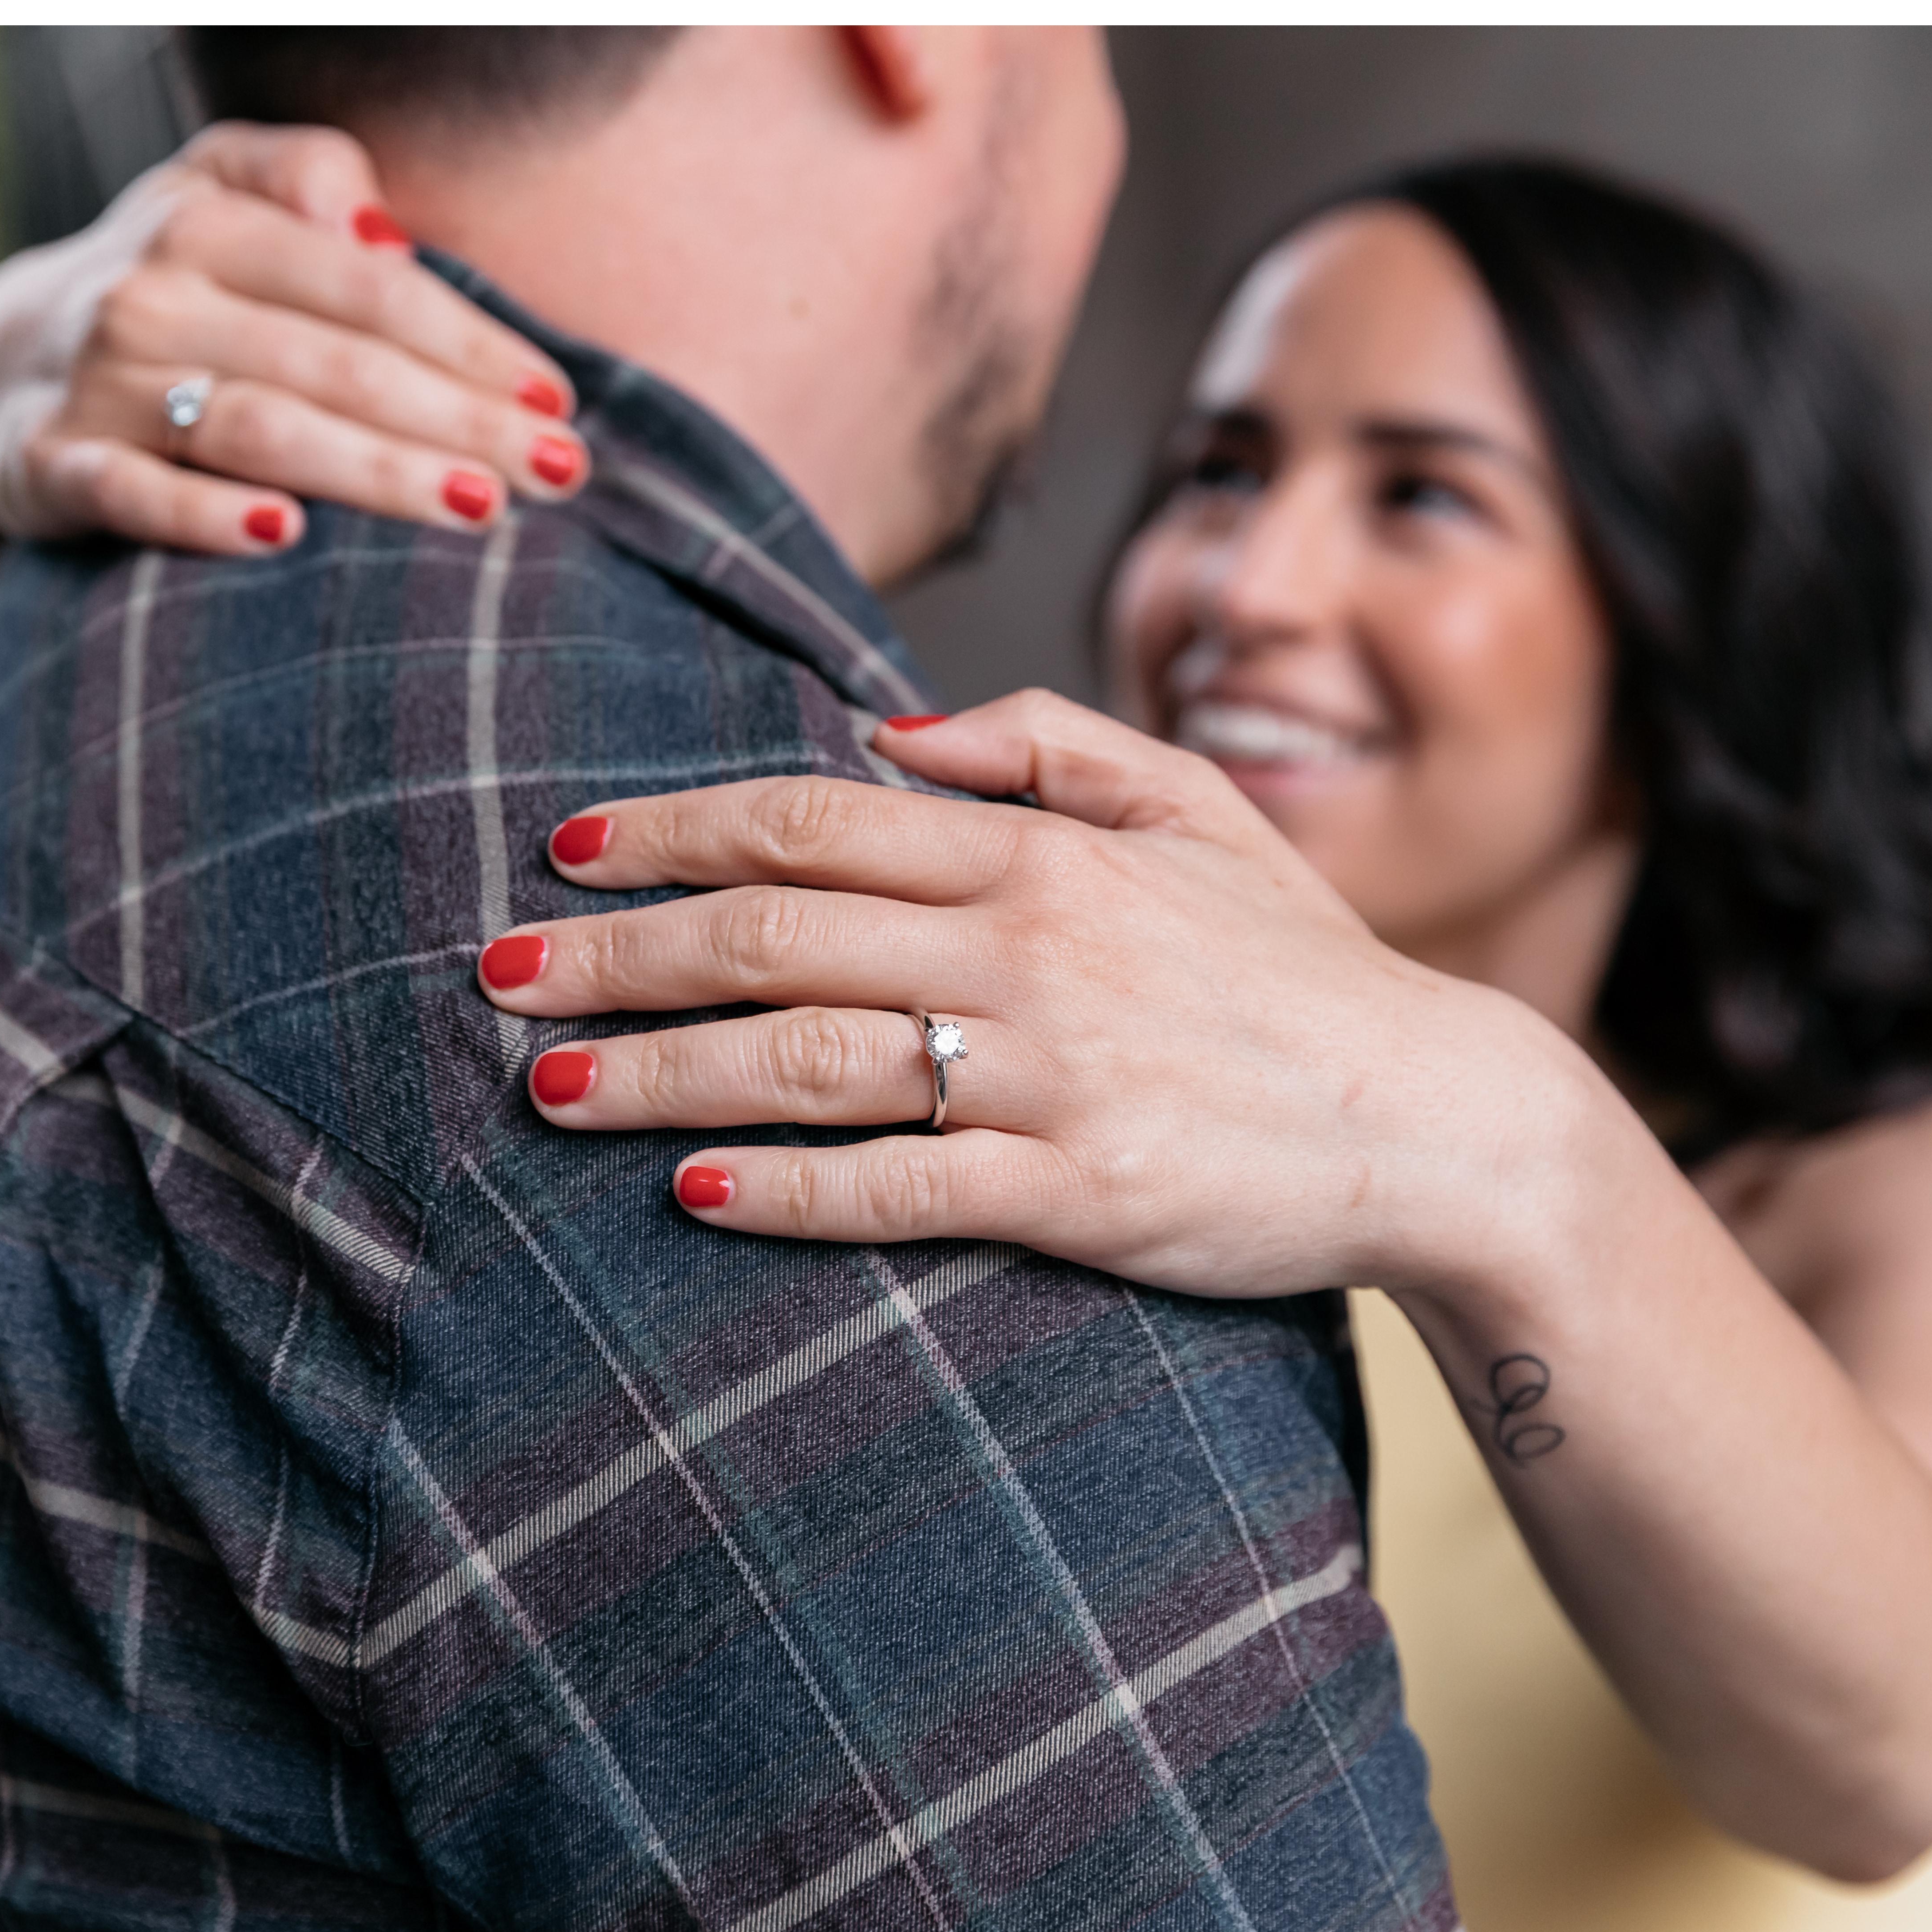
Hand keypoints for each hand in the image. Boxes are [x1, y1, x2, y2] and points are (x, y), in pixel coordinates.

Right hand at [0, 120, 586, 570]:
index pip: (372, 288)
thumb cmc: (169, 280)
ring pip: (257, 427)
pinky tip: (286, 536)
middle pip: (336, 363)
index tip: (559, 405)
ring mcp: (95, 381)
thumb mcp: (223, 188)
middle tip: (559, 476)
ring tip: (476, 509)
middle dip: (458, 421)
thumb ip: (308, 176)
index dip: (474, 345)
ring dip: (374, 470)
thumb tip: (389, 231)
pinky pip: (131, 494)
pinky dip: (205, 514)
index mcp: (210, 219)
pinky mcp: (45, 465)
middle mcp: (151, 293)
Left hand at [474, 691, 1577, 1299]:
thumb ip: (1040, 744)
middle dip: (615, 955)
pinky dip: (786, 1190)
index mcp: (1039, 853)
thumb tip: (883, 735)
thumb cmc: (1294, 960)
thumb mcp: (1194, 805)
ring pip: (805, 1061)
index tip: (567, 847)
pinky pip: (898, 1189)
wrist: (1435, 1116)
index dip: (672, 829)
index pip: (809, 820)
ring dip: (660, 1073)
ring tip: (547, 1086)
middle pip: (771, 935)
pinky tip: (690, 1189)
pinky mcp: (1075, 1196)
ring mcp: (1049, 1079)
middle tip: (496, 975)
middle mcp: (1028, 953)